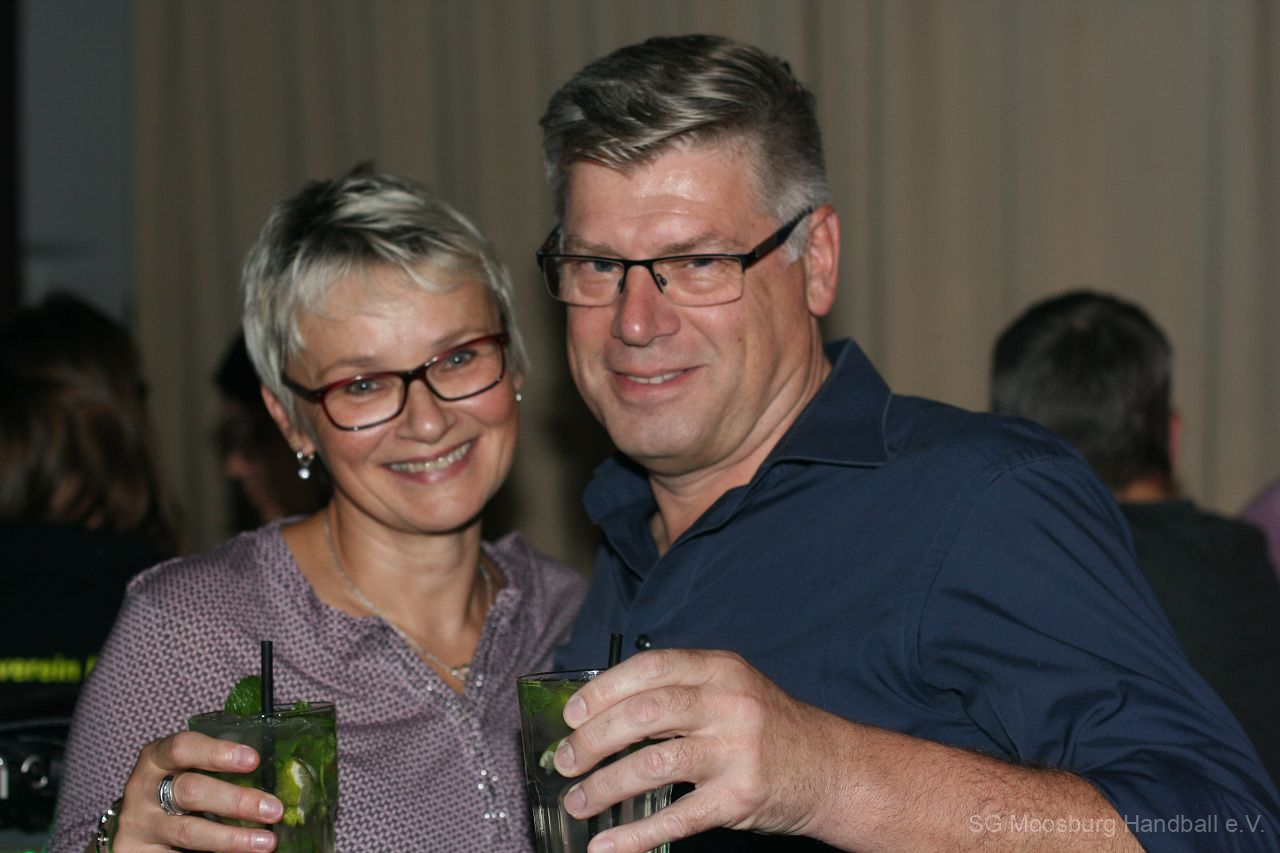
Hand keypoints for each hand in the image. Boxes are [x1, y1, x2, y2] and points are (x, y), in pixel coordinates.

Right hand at [112, 731, 282, 851]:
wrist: (136, 823)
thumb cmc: (172, 788)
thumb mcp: (184, 770)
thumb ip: (216, 769)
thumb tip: (274, 781)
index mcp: (156, 758)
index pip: (183, 748)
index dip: (218, 753)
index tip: (253, 759)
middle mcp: (142, 790)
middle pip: (190, 791)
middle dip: (236, 801)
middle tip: (273, 809)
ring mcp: (140, 825)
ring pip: (188, 831)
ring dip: (232, 838)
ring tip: (265, 842)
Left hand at [552, 649, 844, 852]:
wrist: (831, 769)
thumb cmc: (768, 729)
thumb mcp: (731, 690)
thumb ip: (679, 690)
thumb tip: (602, 711)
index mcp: (720, 669)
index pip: (650, 668)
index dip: (603, 690)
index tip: (571, 715)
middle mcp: (728, 704)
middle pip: (644, 715)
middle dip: (592, 740)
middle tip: (564, 760)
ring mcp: (736, 751)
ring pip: (653, 765)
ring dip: (604, 787)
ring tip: (578, 801)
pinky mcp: (740, 797)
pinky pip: (676, 817)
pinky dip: (634, 835)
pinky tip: (608, 845)